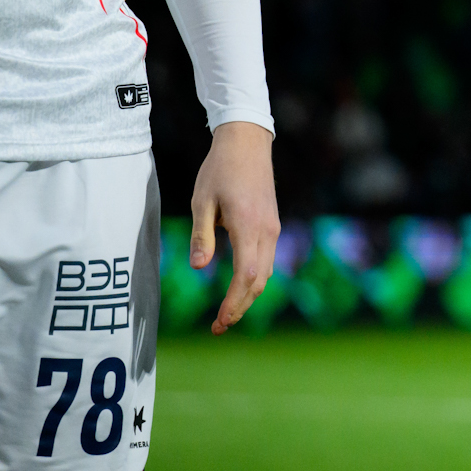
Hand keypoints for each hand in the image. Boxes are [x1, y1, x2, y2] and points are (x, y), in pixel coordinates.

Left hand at [191, 120, 279, 334]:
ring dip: (248, 296)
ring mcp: (272, 228)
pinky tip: (239, 287)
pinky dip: (254, 280)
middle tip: (219, 327)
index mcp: (248, 225)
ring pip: (266, 272)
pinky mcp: (271, 224)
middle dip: (240, 307)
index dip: (233, 303)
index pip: (245, 276)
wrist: (248, 143)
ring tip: (227, 313)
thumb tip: (198, 267)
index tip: (219, 322)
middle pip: (259, 280)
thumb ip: (201, 235)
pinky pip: (266, 260)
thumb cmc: (220, 169)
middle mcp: (267, 230)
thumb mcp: (202, 201)